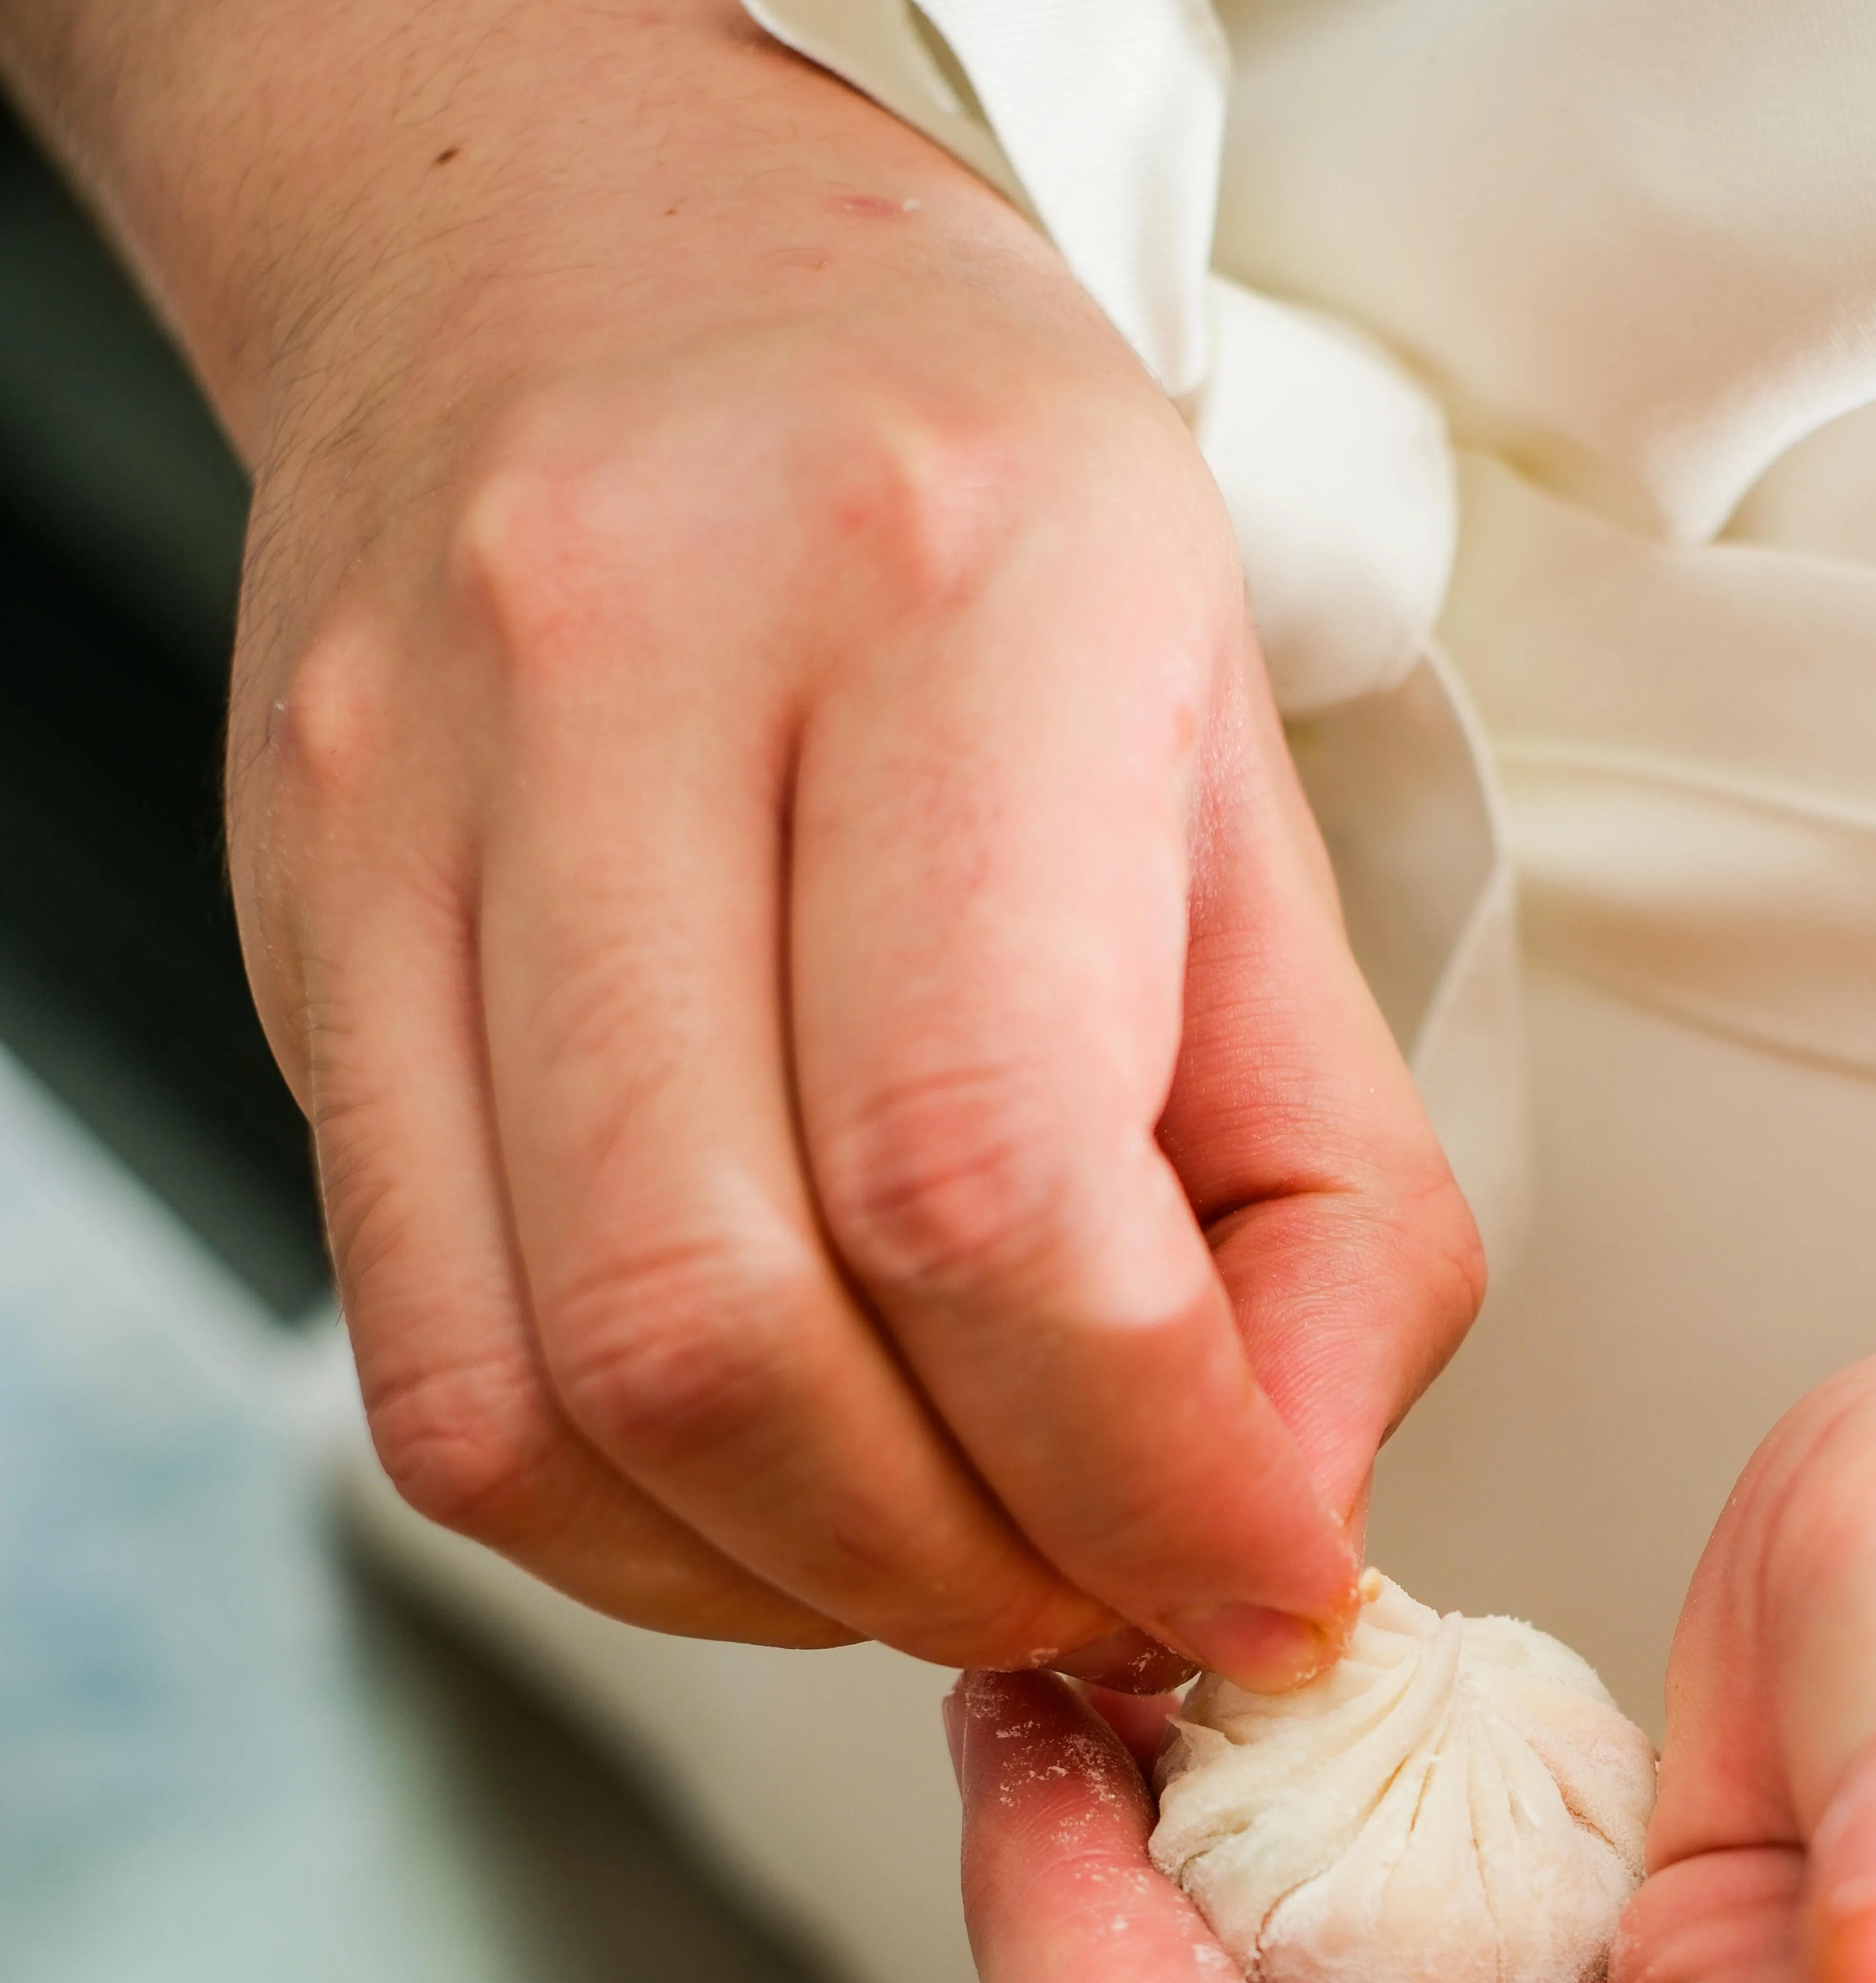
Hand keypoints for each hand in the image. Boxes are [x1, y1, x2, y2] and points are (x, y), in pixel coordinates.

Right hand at [16, 0, 1476, 1669]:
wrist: (603, 260)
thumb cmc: (952, 521)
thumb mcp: (1248, 804)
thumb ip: (1333, 1207)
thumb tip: (1287, 1535)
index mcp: (947, 596)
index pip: (991, 1184)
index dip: (1144, 1477)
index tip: (1251, 1588)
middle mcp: (630, 673)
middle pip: (744, 1332)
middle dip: (963, 1565)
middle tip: (1094, 1590)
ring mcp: (413, 812)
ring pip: (564, 1403)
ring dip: (793, 1583)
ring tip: (941, 1543)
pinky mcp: (304, 950)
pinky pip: (435, 1395)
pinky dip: (633, 1535)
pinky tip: (767, 1496)